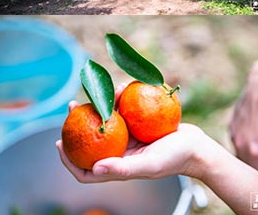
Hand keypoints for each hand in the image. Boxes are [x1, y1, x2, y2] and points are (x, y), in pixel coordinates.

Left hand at [56, 100, 212, 182]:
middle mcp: (121, 152)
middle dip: (79, 122)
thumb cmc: (176, 158)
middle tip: (73, 105)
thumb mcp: (149, 164)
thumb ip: (123, 168)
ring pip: (109, 120)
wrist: (198, 146)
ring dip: (104, 104)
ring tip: (106, 89)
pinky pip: (126, 111)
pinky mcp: (141, 125)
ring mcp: (130, 138)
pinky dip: (123, 99)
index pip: (85, 170)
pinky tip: (124, 87)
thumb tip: (94, 168)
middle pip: (92, 139)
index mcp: (118, 166)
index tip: (59, 142)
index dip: (68, 160)